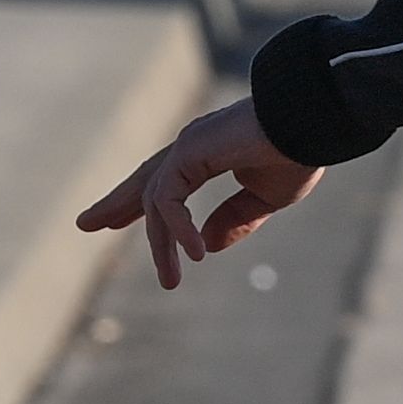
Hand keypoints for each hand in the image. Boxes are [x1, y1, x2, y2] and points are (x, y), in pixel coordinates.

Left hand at [76, 96, 321, 289]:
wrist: (315, 122)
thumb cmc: (299, 152)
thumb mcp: (267, 198)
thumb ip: (234, 219)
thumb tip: (203, 247)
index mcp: (209, 151)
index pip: (165, 180)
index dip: (140, 201)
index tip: (115, 220)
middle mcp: (191, 146)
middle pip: (144, 181)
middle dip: (116, 204)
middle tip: (86, 224)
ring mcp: (187, 147)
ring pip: (156, 203)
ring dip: (161, 245)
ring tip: (171, 281)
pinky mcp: (189, 152)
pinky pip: (169, 202)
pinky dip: (178, 230)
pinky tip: (192, 255)